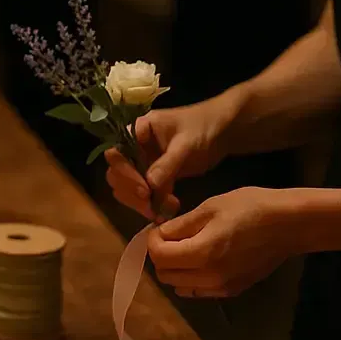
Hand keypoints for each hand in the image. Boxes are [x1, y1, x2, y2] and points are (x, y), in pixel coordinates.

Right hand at [103, 98, 235, 220]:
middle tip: (148, 202)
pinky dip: (153, 205)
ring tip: (159, 211)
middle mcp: (135, 148)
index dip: (124, 172)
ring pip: (129, 187)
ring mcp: (145, 163)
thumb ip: (167, 163)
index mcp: (137, 132)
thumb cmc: (203, 127)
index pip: (116, 154)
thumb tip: (149, 185)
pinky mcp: (157, 177)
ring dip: (139, 202)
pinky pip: (148, 194)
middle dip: (130, 191)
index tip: (144, 188)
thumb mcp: (185, 144)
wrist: (224, 131)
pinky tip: (166, 212)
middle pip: (117, 174)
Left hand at [146, 188, 299, 297]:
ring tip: (186, 248)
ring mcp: (222, 288)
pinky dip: (191, 279)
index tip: (160, 228)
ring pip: (180, 287)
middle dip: (161, 256)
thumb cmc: (250, 208)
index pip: (159, 256)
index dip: (153, 240)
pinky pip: (199, 291)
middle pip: (165, 276)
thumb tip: (159, 234)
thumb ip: (180, 225)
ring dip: (175, 270)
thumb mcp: (210, 208)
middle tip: (171, 237)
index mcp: (202, 254)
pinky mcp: (233, 291)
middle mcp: (210, 278)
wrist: (290, 224)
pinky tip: (202, 260)